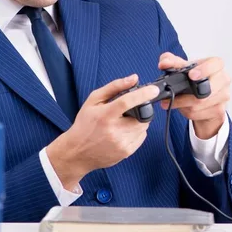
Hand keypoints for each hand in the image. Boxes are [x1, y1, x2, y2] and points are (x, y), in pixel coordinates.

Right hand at [46, 75, 159, 190]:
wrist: (77, 152)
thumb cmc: (84, 124)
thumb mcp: (93, 100)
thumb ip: (114, 87)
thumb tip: (133, 78)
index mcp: (105, 115)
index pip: (128, 101)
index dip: (143, 94)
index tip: (154, 90)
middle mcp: (114, 131)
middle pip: (141, 116)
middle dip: (140, 110)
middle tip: (129, 111)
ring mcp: (121, 143)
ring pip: (143, 127)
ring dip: (138, 121)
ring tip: (123, 121)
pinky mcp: (126, 152)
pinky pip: (141, 137)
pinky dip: (137, 131)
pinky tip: (124, 131)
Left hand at [158, 52, 230, 139]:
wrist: (204, 98)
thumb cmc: (195, 80)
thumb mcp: (182, 67)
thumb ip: (170, 61)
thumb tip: (164, 63)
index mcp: (216, 65)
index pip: (215, 64)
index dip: (204, 69)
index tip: (191, 75)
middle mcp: (223, 79)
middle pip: (208, 88)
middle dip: (187, 94)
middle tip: (173, 94)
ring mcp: (224, 95)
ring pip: (201, 103)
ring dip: (183, 104)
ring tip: (173, 101)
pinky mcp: (220, 110)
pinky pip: (200, 113)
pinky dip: (188, 112)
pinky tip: (184, 107)